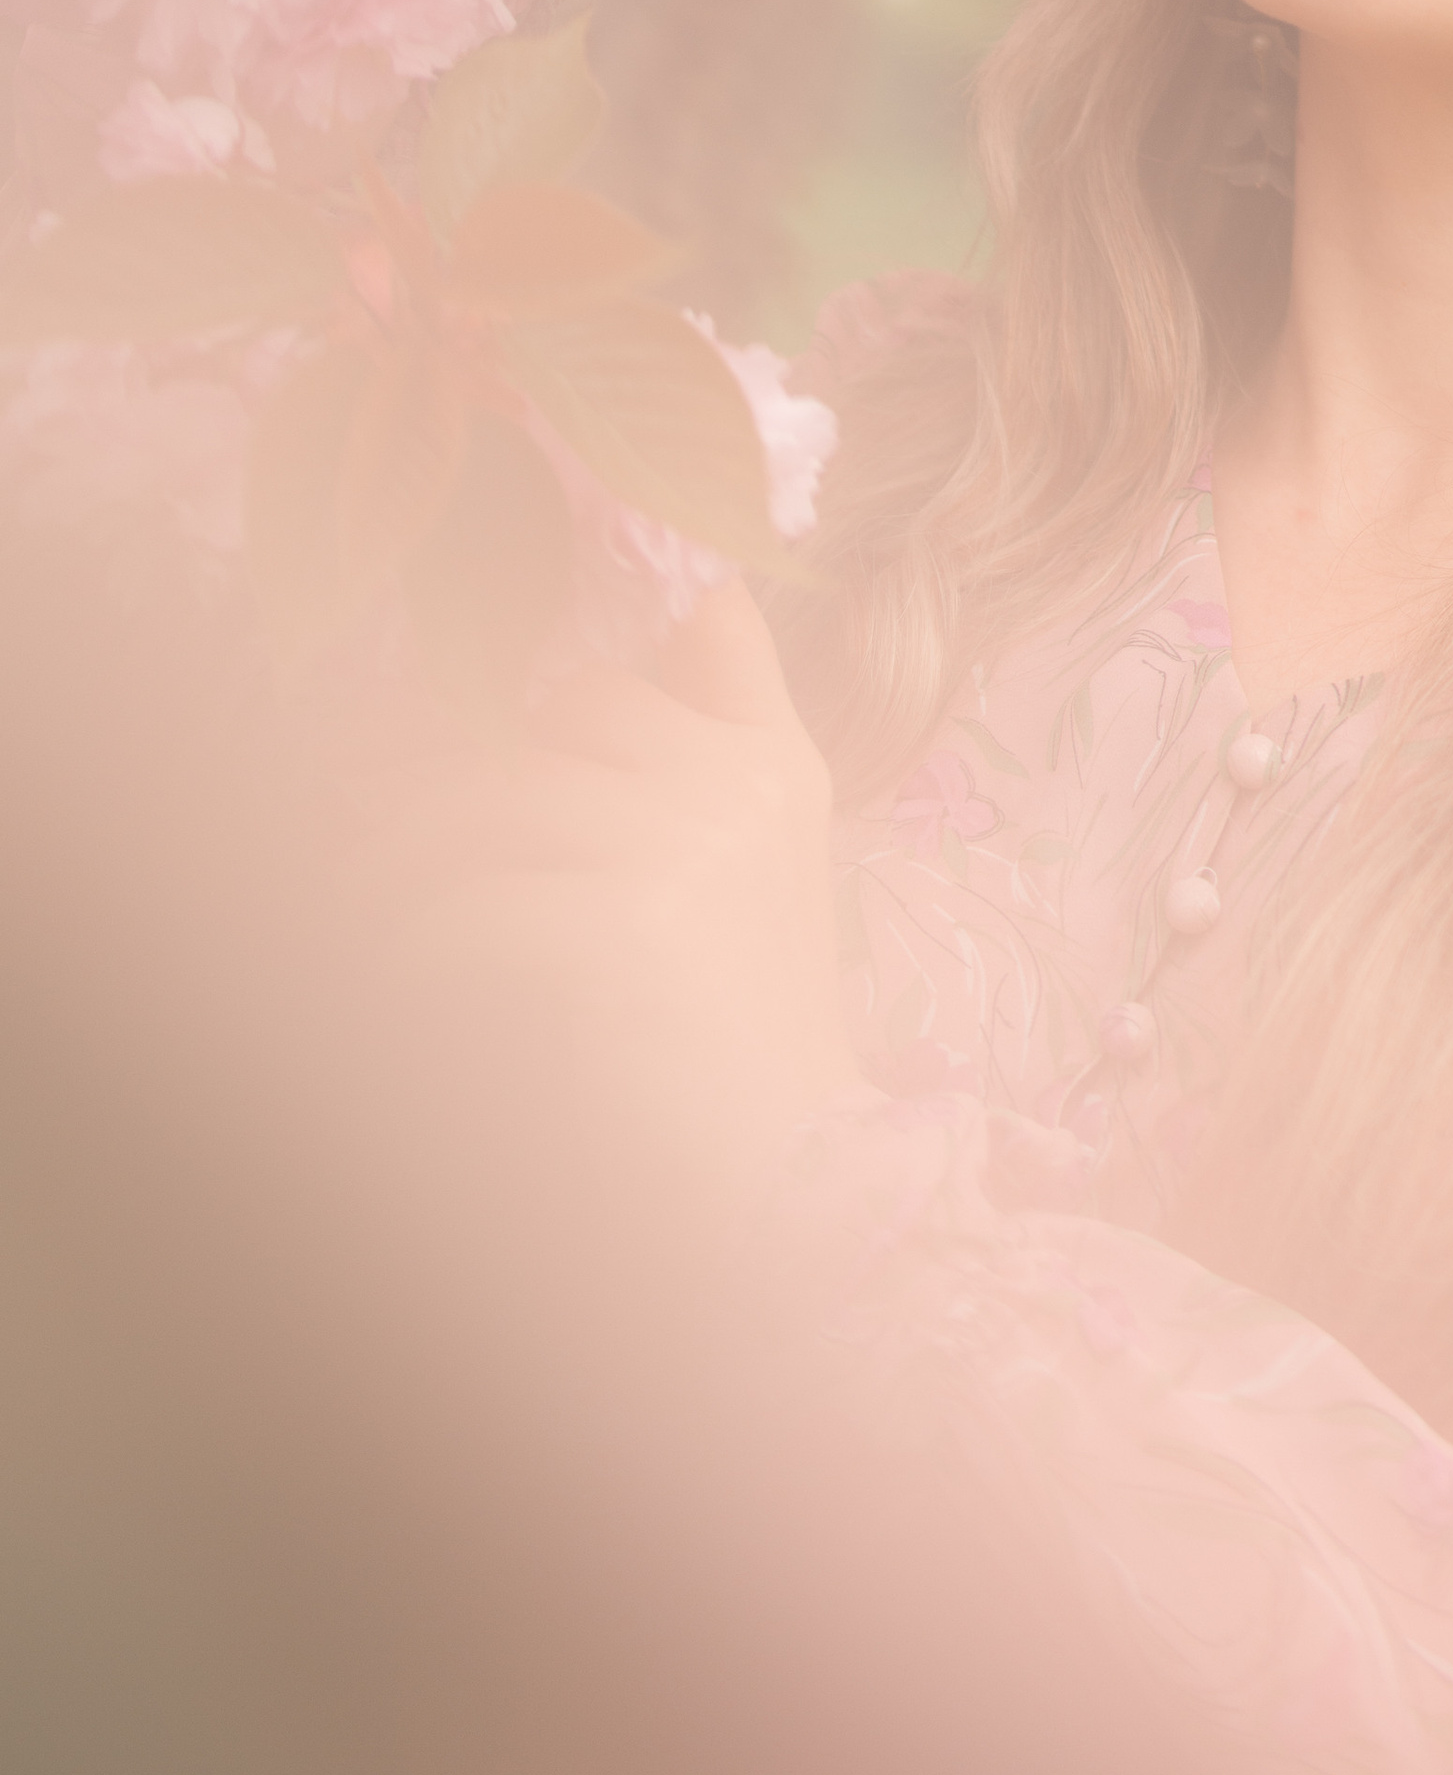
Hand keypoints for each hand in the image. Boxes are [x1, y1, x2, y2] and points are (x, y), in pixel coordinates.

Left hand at [361, 579, 859, 1212]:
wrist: (782, 1175)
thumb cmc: (747, 1029)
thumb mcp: (762, 856)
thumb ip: (728, 723)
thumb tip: (699, 598)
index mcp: (771, 763)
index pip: (624, 678)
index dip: (534, 729)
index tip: (466, 774)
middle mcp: (734, 784)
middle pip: (542, 729)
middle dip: (445, 784)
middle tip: (365, 841)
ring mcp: (680, 846)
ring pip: (480, 806)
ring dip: (397, 861)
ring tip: (349, 910)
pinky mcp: (618, 925)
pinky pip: (464, 907)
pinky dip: (410, 949)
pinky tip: (387, 985)